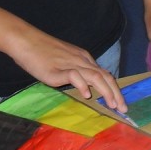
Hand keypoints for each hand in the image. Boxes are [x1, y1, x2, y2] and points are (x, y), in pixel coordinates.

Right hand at [9, 31, 124, 111]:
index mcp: (84, 59)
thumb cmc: (42, 51)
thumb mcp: (64, 61)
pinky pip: (74, 76)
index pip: (104, 74)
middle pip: (105, 76)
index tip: (120, 102)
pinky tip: (87, 95)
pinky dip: (83, 85)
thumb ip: (76, 71)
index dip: (114, 89)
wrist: (26, 41)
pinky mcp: (57, 70)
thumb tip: (85, 85)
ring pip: (95, 76)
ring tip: (112, 105)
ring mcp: (70, 64)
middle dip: (116, 93)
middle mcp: (81, 61)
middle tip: (123, 108)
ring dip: (106, 92)